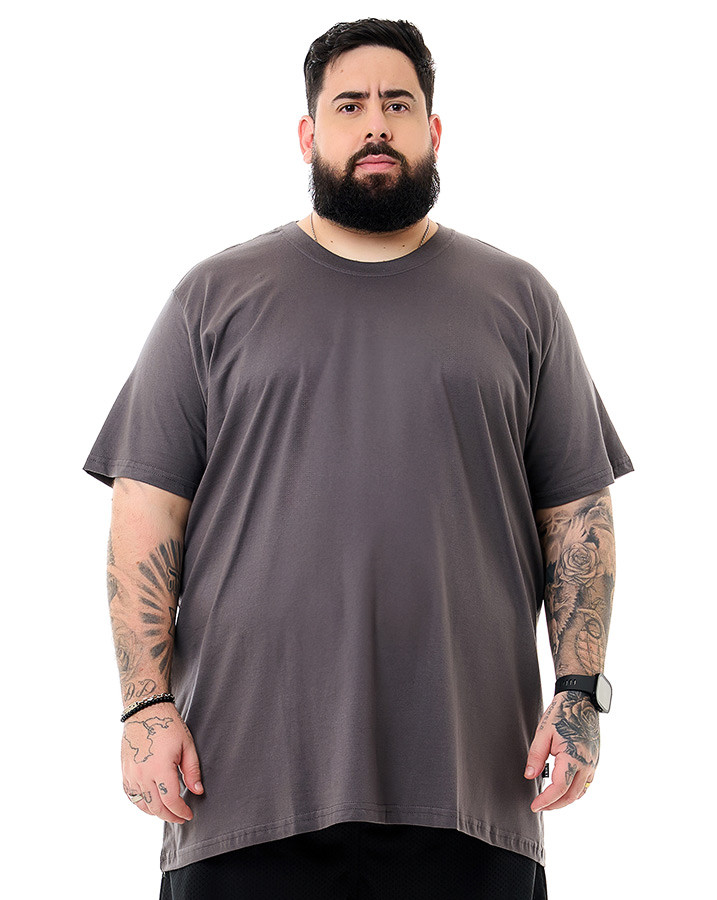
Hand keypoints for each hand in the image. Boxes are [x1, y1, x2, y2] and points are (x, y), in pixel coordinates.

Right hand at [121, 703, 203, 823]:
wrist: (145, 712)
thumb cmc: (168, 726)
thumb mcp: (186, 745)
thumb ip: (192, 770)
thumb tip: (197, 792)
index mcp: (160, 767)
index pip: (171, 800)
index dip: (181, 811)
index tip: (189, 815)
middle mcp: (142, 774)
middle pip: (156, 807)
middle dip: (170, 816)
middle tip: (181, 818)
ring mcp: (131, 774)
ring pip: (143, 805)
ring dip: (156, 812)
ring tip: (169, 811)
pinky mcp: (125, 772)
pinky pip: (132, 796)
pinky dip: (142, 804)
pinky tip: (152, 803)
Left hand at [524, 691, 599, 811]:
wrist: (581, 700)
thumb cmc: (562, 713)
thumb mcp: (544, 732)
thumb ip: (536, 756)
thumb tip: (529, 776)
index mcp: (573, 757)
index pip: (559, 788)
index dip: (546, 800)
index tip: (534, 805)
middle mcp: (587, 764)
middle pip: (571, 795)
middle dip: (554, 804)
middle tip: (539, 806)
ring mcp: (593, 763)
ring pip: (581, 792)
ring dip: (565, 800)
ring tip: (549, 801)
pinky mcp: (595, 761)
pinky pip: (586, 784)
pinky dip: (575, 792)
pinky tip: (563, 790)